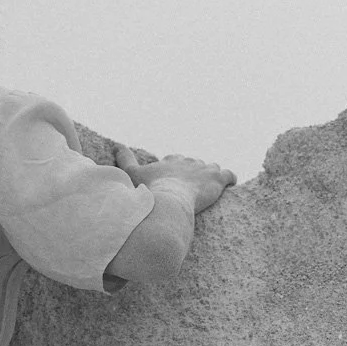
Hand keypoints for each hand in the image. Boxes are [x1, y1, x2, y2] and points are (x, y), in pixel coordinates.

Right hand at [113, 145, 236, 214]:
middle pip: (194, 164)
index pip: (175, 161)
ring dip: (210, 176)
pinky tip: (228, 186)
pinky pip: (229, 175)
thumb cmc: (150, 190)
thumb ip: (125, 159)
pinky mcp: (217, 178)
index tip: (173, 181)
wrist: (169, 201)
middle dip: (193, 173)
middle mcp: (188, 161)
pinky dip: (229, 180)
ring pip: (211, 168)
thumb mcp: (133, 174)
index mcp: (171, 160)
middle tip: (190, 188)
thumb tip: (116, 145)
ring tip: (209, 188)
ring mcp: (204, 169)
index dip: (175, 170)